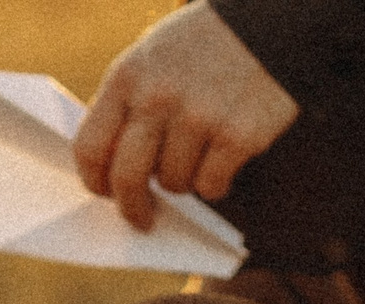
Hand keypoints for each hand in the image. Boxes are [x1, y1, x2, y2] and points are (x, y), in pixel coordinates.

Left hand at [74, 0, 298, 223]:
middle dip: (132, 207)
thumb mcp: (153, 56)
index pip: (90, 147)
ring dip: (184, 181)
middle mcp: (158, 97)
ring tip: (199, 156)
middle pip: (126, 177)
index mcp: (128, 76)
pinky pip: (211, 185)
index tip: (106, 193)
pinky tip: (224, 159)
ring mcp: (198, 117)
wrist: (273, 24)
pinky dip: (216, 183)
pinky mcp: (237, 136)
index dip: (95, 181)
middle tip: (142, 218)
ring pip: (173, 184)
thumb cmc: (206, 45)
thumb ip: (128, 102)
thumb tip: (107, 162)